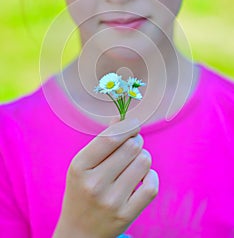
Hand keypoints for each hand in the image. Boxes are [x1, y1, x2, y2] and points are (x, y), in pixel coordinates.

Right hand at [53, 118, 158, 237]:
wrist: (78, 233)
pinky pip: (151, 185)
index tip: (134, 123)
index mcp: (80, 166)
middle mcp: (94, 184)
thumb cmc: (81, 191)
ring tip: (135, 162)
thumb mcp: (82, 164)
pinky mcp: (126, 215)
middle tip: (133, 144)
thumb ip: (102, 140)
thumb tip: (124, 118)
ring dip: (143, 157)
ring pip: (144, 162)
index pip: (111, 137)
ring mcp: (111, 201)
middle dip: (136, 140)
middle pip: (132, 147)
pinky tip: (142, 177)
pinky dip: (151, 176)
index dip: (128, 126)